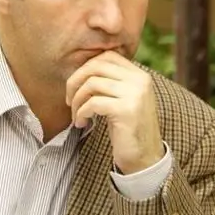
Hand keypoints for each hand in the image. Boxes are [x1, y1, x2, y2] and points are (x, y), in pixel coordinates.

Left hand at [66, 51, 163, 174]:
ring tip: (76, 114)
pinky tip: (82, 122)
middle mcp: (140, 81)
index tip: (77, 85)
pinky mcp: (127, 110)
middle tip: (69, 99)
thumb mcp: (122, 99)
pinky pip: (93, 103)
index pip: (107, 56)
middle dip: (75, 81)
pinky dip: (81, 112)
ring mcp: (135, 94)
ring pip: (92, 84)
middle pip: (96, 66)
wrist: (145, 158)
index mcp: (139, 75)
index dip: (86, 67)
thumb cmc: (127, 129)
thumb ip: (110, 82)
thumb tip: (80, 70)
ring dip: (77, 100)